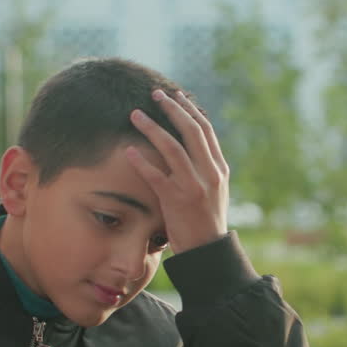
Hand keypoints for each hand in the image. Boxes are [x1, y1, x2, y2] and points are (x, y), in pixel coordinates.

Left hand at [127, 89, 229, 253]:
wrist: (207, 251)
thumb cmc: (205, 222)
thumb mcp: (213, 191)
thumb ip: (204, 169)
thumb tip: (189, 149)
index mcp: (219, 168)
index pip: (205, 130)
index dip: (190, 110)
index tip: (176, 95)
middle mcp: (210, 173)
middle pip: (191, 130)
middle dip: (173, 109)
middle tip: (155, 94)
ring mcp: (194, 185)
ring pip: (173, 147)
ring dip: (152, 127)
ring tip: (136, 114)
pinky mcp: (177, 199)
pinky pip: (156, 175)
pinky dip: (141, 161)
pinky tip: (128, 151)